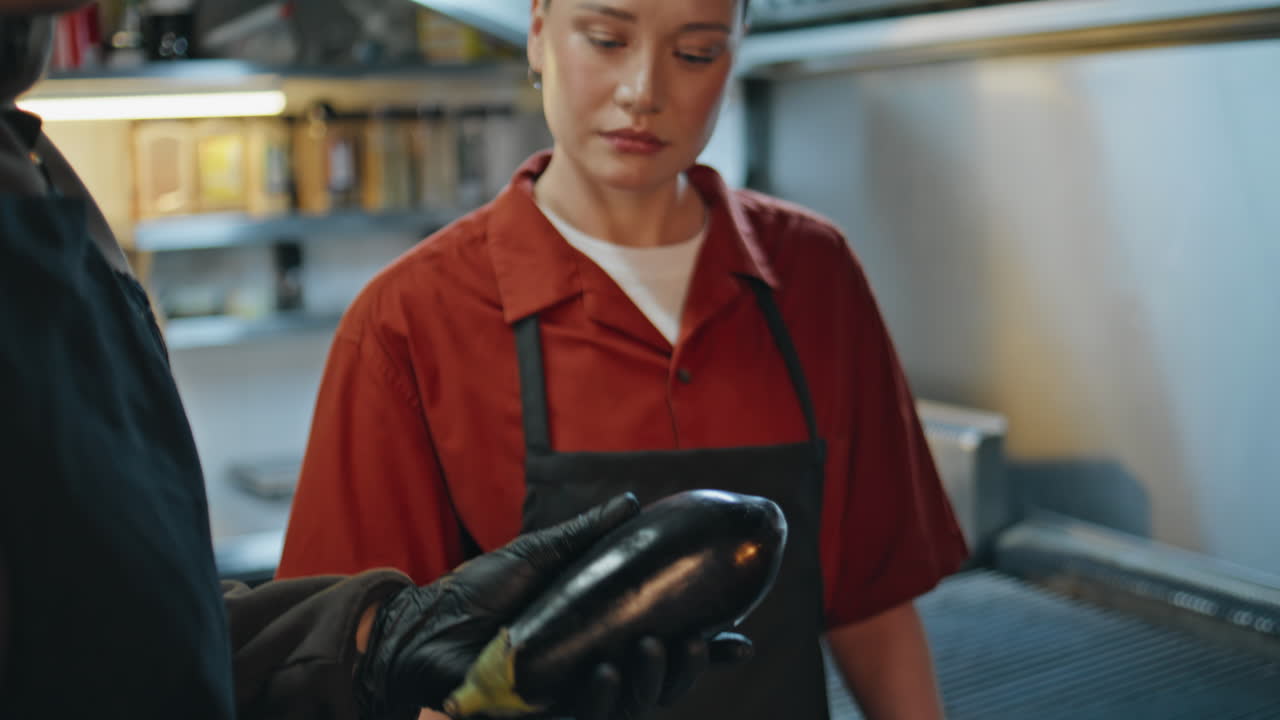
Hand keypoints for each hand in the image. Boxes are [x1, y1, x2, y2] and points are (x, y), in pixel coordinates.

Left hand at [354, 493, 752, 719]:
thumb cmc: (476, 593)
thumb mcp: (539, 555)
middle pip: (657, 686)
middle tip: (689, 640)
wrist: (420, 625)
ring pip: (629, 706)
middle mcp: (592, 674)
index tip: (741, 640)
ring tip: (650, 649)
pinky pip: (584, 718)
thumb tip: (634, 502)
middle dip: (684, 670)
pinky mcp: (540, 715)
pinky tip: (604, 673)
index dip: (706, 654)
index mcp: (599, 639)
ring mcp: (567, 699)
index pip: (664, 652)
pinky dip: (601, 699)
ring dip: (649, 684)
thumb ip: (587, 535)